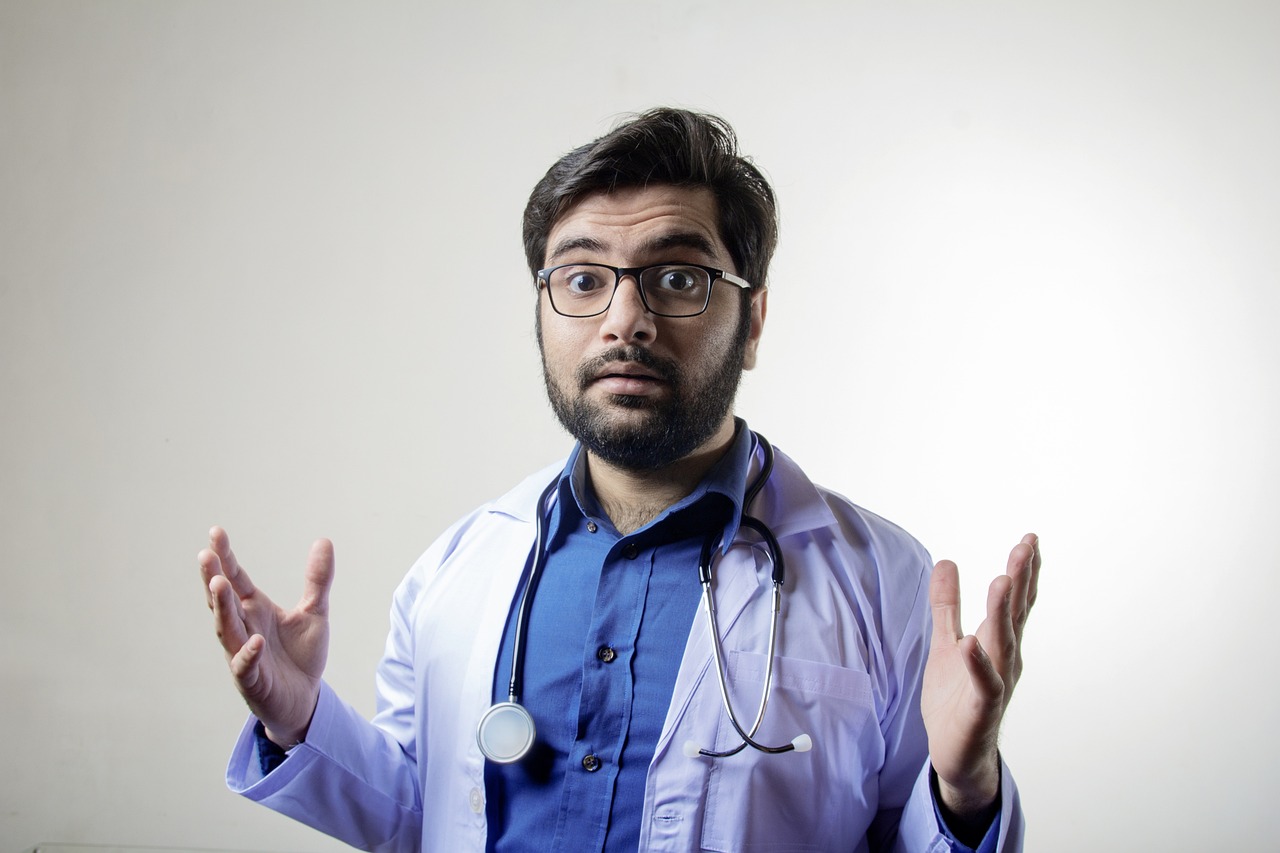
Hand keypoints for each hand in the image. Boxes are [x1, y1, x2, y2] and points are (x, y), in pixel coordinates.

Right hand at [198, 526, 333, 747]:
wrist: (305, 699)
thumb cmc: (300, 655)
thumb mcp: (315, 612)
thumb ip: (317, 580)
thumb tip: (324, 540)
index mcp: (254, 609)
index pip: (236, 579)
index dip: (226, 557)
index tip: (215, 532)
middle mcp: (243, 628)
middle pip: (223, 601)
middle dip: (214, 578)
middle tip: (205, 555)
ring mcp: (243, 654)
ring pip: (228, 630)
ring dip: (222, 609)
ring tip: (218, 584)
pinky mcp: (252, 680)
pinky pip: (246, 666)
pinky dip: (249, 653)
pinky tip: (255, 640)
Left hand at [921, 533, 1040, 818]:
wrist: (955, 754)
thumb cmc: (956, 700)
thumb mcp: (945, 644)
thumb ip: (947, 606)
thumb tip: (946, 563)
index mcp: (998, 643)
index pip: (1014, 602)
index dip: (1022, 571)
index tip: (1030, 539)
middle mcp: (1004, 661)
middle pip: (1015, 615)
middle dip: (1021, 581)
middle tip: (1027, 546)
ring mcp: (996, 685)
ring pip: (1002, 644)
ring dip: (1003, 613)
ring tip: (1002, 580)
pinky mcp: (981, 711)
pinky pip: (984, 685)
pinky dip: (979, 664)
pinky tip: (972, 642)